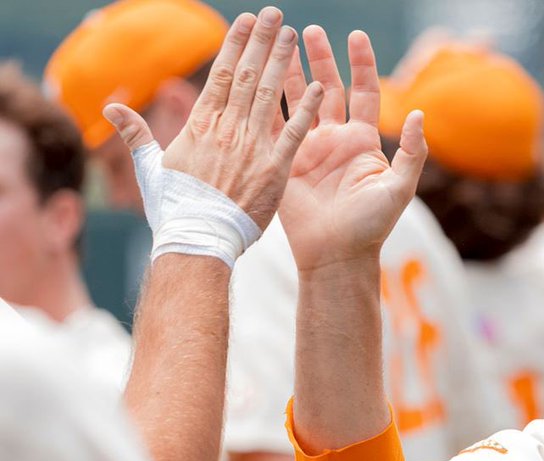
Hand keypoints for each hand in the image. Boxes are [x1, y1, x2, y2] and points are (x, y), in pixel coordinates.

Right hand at [102, 6, 323, 229]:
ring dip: (282, 62)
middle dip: (262, 42)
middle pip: (248, 76)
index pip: (221, 75)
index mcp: (200, 126)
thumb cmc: (175, 209)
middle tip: (276, 14)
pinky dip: (306, 108)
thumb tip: (111, 106)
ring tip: (293, 34)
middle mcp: (227, 129)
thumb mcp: (151, 168)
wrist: (198, 241)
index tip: (247, 21)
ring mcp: (252, 147)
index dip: (236, 45)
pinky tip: (318, 85)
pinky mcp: (275, 169)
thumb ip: (136, 134)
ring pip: (269, 95)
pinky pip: (294, 133)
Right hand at [278, 27, 428, 271]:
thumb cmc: (372, 226)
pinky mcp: (283, 161)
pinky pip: (273, 125)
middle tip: (307, 30)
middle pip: (327, 88)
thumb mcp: (399, 188)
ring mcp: (306, 148)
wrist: (336, 255)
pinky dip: (265, 101)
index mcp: (363, 141)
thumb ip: (412, 153)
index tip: (355, 36)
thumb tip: (421, 115)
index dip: (361, 64)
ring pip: (297, 100)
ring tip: (279, 42)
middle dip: (319, 58)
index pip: (364, 92)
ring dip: (288, 71)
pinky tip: (256, 77)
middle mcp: (334, 139)